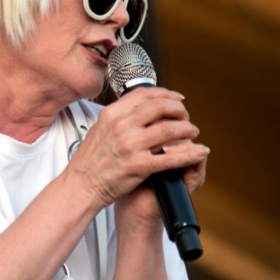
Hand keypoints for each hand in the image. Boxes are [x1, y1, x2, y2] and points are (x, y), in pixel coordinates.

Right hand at [67, 87, 208, 213]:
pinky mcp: (139, 166)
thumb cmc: (88, 162)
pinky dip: (190, 153)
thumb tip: (137, 108)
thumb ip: (118, 117)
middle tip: (185, 116)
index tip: (176, 98)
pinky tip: (199, 152)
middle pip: (160, 107)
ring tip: (193, 132)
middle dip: (179, 110)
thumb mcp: (99, 129)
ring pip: (170, 129)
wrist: (80, 186)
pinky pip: (171, 157)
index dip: (166, 94)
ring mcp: (131, 146)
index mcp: (111, 115)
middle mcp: (122, 127)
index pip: (145, 94)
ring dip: (187, 129)